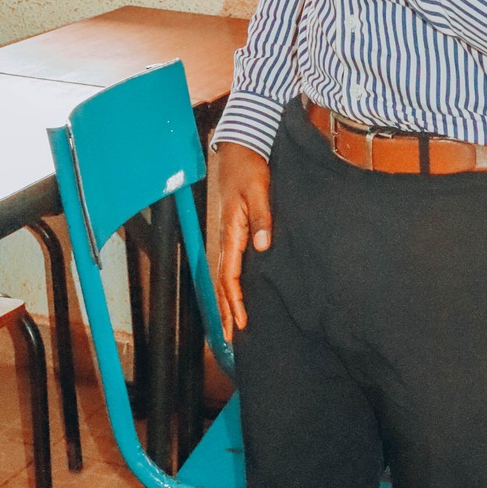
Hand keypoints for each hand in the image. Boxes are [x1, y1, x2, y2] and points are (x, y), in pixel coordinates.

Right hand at [213, 141, 273, 339]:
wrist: (238, 148)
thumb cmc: (249, 168)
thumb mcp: (259, 190)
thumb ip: (261, 217)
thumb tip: (263, 247)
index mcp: (231, 232)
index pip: (230, 276)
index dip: (234, 302)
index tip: (240, 323)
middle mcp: (225, 237)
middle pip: (222, 282)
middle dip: (225, 311)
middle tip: (231, 339)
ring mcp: (227, 234)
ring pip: (223, 276)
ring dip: (225, 301)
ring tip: (230, 324)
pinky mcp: (232, 230)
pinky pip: (228, 264)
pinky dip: (229, 284)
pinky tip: (235, 293)